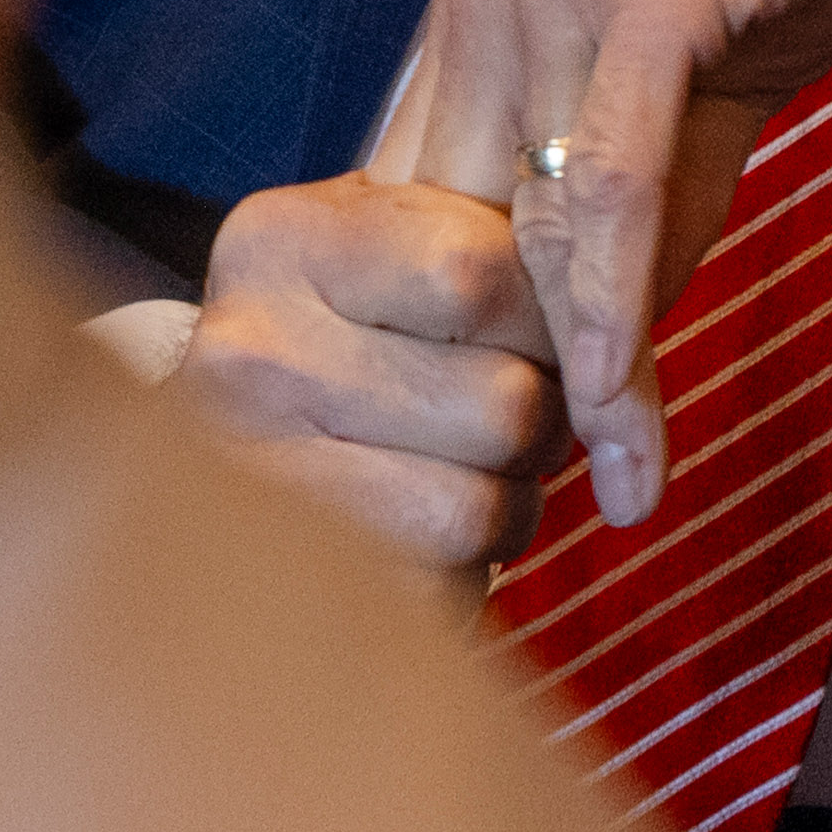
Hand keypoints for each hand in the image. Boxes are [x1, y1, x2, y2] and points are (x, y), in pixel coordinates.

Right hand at [173, 178, 574, 571]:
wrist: (209, 485)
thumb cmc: (353, 352)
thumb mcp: (397, 259)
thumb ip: (503, 249)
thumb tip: (623, 305)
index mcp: (282, 240)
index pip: (480, 270)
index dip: (552, 321)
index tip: (540, 338)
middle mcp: (244, 350)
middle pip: (504, 403)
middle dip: (542, 427)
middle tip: (503, 426)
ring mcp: (249, 477)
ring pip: (481, 511)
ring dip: (508, 510)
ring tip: (464, 479)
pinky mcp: (280, 586)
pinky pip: (442, 592)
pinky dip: (462, 579)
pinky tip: (423, 543)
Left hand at [411, 0, 831, 534]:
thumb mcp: (705, 51)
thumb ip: (652, 180)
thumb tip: (623, 328)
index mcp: (484, 5)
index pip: (434, 206)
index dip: (456, 344)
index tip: (489, 459)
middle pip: (459, 236)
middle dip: (487, 386)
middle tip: (527, 522)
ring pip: (525, 231)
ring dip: (560, 385)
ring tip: (597, 497)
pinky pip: (604, 193)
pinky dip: (610, 317)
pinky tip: (627, 414)